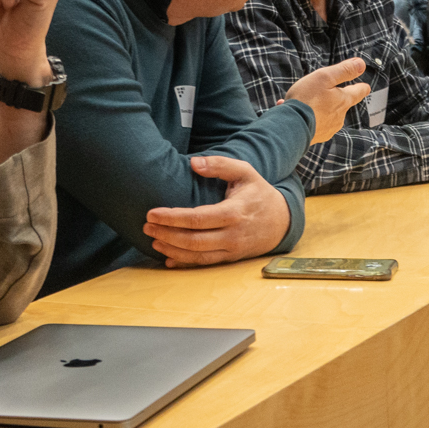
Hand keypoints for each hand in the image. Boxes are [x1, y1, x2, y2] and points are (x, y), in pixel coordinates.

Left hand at [142, 156, 290, 266]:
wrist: (281, 221)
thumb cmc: (258, 193)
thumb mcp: (245, 172)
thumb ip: (220, 164)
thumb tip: (194, 163)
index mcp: (234, 212)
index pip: (198, 219)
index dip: (173, 218)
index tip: (152, 213)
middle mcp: (232, 235)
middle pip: (194, 240)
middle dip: (167, 235)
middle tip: (146, 227)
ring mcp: (232, 249)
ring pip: (197, 256)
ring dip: (172, 250)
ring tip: (153, 241)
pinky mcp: (230, 258)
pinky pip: (205, 264)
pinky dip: (185, 263)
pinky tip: (168, 259)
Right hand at [278, 57, 369, 144]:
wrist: (292, 127)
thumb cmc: (307, 99)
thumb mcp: (325, 77)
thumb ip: (344, 70)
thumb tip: (361, 64)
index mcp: (343, 100)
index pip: (358, 92)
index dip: (361, 87)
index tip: (365, 87)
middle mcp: (340, 116)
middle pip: (342, 104)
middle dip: (335, 98)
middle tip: (325, 92)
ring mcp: (329, 129)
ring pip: (329, 115)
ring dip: (321, 109)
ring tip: (307, 104)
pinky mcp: (318, 137)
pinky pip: (317, 124)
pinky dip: (311, 119)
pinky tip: (299, 115)